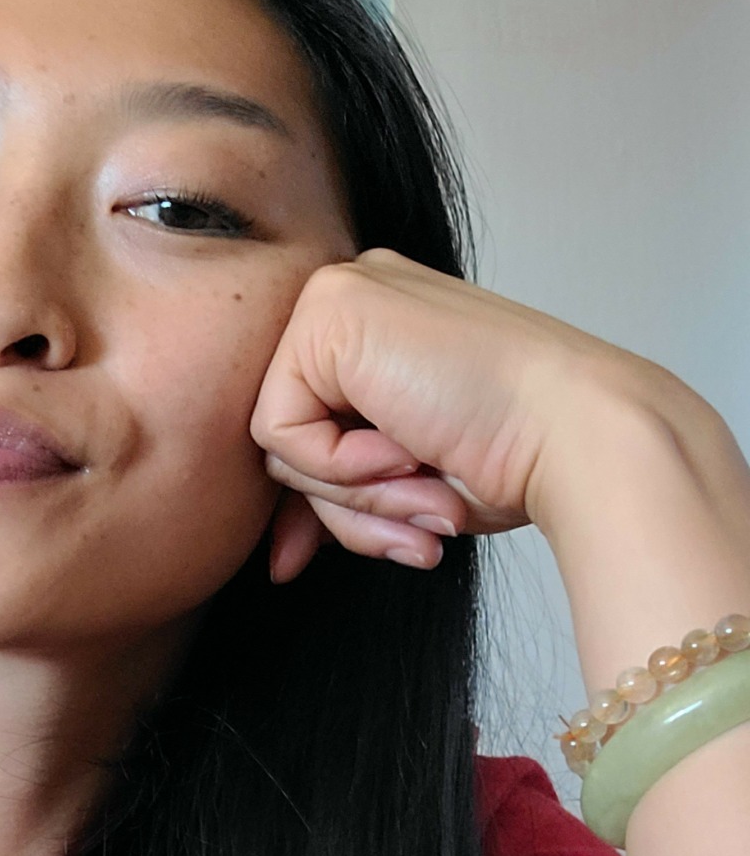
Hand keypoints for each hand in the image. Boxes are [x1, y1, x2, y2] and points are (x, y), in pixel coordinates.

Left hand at [250, 247, 640, 583]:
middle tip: (431, 519)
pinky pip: (281, 433)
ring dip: (357, 496)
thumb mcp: (405, 481)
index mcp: (374, 328)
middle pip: (289, 444)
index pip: (305, 430)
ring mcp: (338, 297)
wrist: (574, 434)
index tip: (374, 544)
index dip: (327, 504)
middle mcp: (353, 301)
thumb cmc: (513, 456)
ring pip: (282, 447)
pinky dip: (341, 469)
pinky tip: (410, 450)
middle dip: (350, 507)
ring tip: (430, 492)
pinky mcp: (328, 315)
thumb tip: (280, 558)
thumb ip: (338, 496)